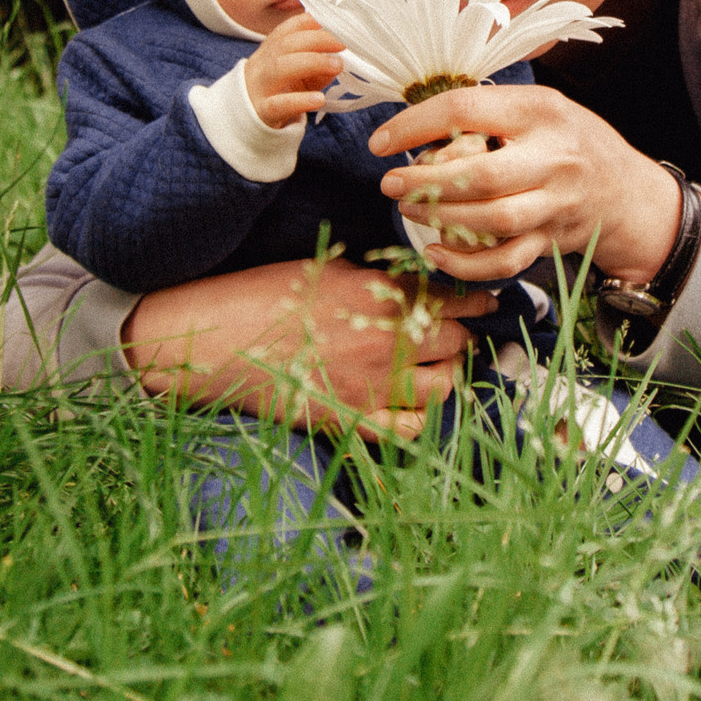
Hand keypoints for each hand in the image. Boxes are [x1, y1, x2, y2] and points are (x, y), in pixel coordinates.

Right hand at [120, 256, 499, 442]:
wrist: (216, 340)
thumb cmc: (262, 295)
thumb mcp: (325, 269)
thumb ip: (375, 280)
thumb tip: (409, 283)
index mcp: (380, 297)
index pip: (454, 299)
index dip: (476, 301)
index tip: (484, 301)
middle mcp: (386, 343)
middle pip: (456, 343)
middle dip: (460, 337)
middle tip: (451, 335)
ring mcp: (371, 387)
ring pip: (443, 389)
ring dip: (445, 377)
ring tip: (432, 370)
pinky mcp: (350, 422)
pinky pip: (407, 431)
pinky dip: (416, 420)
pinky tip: (407, 407)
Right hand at [242, 12, 347, 127]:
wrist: (246, 121)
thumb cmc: (278, 92)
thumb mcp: (299, 76)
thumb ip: (319, 66)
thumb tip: (339, 59)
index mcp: (270, 50)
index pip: (288, 28)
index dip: (312, 22)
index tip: (336, 23)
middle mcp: (262, 64)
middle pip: (286, 44)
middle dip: (317, 39)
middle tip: (343, 44)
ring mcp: (260, 87)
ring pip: (280, 67)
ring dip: (312, 62)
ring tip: (337, 65)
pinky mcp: (262, 111)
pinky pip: (279, 104)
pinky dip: (300, 100)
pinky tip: (319, 99)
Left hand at [370, 85, 683, 283]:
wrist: (628, 192)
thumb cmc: (570, 141)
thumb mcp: (541, 107)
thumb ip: (490, 112)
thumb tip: (416, 125)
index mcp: (541, 111)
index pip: (466, 110)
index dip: (415, 125)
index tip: (382, 142)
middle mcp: (553, 157)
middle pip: (480, 175)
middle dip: (425, 182)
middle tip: (391, 184)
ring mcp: (556, 203)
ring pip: (492, 220)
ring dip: (441, 219)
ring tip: (409, 211)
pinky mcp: (553, 241)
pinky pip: (505, 261)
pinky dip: (466, 264)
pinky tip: (436, 252)